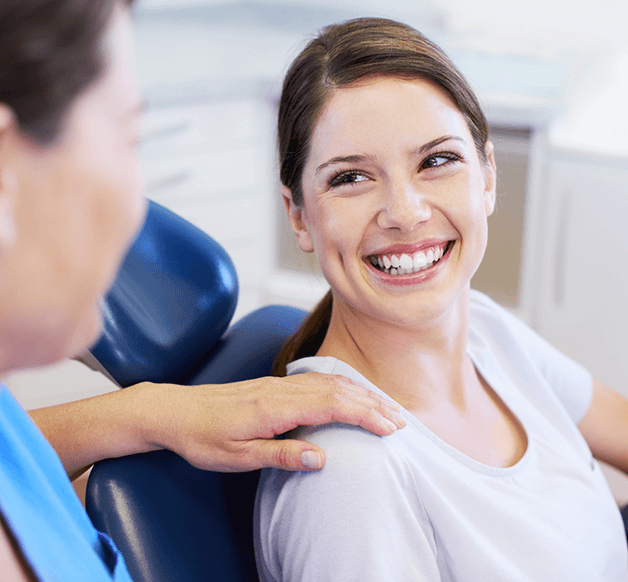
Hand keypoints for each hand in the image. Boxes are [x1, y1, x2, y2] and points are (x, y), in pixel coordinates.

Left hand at [136, 373, 405, 471]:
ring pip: (329, 381)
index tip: (390, 428)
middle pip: (337, 389)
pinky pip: (316, 379)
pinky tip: (350, 392)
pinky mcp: (274, 384)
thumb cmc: (203, 438)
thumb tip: (322, 457)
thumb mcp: (237, 456)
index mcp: (274, 407)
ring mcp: (278, 384)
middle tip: (400, 421)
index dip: (365, 414)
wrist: (176, 410)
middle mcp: (280, 390)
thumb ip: (280, 455)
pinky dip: (341, 385)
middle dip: (372, 403)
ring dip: (360, 392)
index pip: (332, 405)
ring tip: (385, 407)